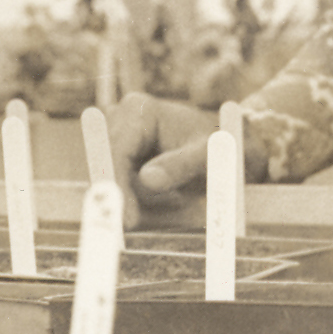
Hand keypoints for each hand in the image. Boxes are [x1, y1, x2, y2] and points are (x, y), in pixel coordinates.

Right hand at [105, 92, 235, 228]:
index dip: (117, 186)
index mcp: (139, 109)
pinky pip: (121, 187)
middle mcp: (121, 119)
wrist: (222, 149)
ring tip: (177, 199)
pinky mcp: (120, 157)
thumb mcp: (207, 156)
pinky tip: (170, 196)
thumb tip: (147, 180)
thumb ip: (180, 166)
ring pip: (114, 182)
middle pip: (109, 168)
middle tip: (142, 223)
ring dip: (140, 200)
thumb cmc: (219, 147)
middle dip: (129, 196)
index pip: (117, 150)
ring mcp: (118, 138)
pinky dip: (141, 201)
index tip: (127, 219)